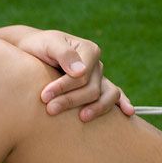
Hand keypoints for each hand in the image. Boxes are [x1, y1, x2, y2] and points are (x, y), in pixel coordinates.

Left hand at [13, 29, 133, 121]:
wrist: (34, 52)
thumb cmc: (39, 47)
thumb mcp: (49, 44)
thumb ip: (65, 54)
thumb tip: (81, 72)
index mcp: (89, 50)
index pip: (82, 74)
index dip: (64, 86)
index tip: (44, 96)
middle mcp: (97, 65)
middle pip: (92, 88)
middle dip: (71, 100)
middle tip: (50, 109)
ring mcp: (99, 78)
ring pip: (107, 95)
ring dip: (96, 108)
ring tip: (82, 118)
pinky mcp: (96, 89)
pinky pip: (114, 96)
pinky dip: (123, 103)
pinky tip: (128, 113)